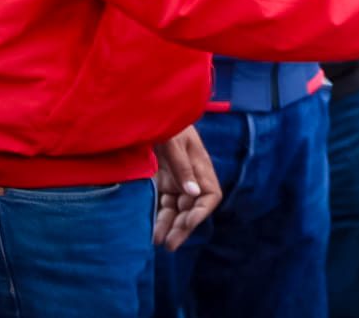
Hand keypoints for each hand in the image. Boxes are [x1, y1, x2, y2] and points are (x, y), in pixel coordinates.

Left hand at [153, 125, 220, 250]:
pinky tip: (150, 231)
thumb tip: (193, 192)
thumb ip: (182, 167)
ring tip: (159, 242)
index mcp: (200, 166)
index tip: (188, 222)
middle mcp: (190, 177)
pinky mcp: (161, 182)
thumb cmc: (165, 123)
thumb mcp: (174, 141)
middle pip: (192, 208)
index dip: (201, 212)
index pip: (210, 195)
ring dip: (169, 226)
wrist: (148, 114)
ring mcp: (175, 181)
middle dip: (183, 227)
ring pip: (176, 210)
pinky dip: (158, 218)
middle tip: (171, 244)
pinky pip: (161, 205)